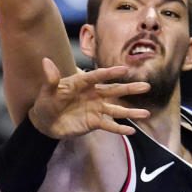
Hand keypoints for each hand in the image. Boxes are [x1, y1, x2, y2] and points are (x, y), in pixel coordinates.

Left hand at [27, 58, 150, 138]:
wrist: (46, 122)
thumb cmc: (46, 102)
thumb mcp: (47, 91)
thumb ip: (51, 79)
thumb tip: (46, 62)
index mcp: (82, 83)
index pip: (98, 76)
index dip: (110, 73)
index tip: (125, 69)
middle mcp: (93, 94)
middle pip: (114, 91)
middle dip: (130, 89)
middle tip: (146, 86)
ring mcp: (95, 108)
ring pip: (116, 109)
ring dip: (131, 112)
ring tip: (146, 113)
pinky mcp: (94, 122)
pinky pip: (109, 125)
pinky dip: (119, 128)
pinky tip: (131, 130)